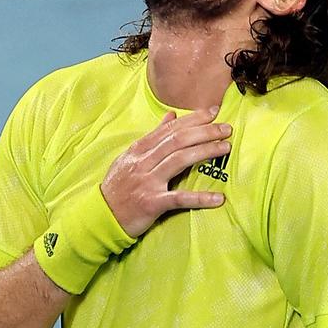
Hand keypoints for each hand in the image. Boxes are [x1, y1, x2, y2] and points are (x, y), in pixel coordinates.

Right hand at [101, 105, 231, 237]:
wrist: (100, 215)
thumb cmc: (118, 186)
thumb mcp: (130, 157)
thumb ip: (152, 138)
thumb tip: (171, 116)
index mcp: (139, 150)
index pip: (170, 129)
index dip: (193, 119)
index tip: (213, 112)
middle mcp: (143, 162)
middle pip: (178, 141)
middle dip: (205, 131)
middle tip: (226, 128)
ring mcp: (147, 182)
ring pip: (180, 160)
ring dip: (205, 151)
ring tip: (226, 147)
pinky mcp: (151, 204)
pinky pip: (179, 199)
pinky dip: (200, 198)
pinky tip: (218, 198)